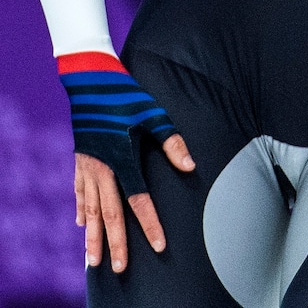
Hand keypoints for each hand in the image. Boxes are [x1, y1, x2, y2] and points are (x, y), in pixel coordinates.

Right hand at [58, 51, 194, 270]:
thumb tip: (189, 165)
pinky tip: (80, 224)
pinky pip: (78, 191)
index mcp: (121, 158)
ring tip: (93, 260)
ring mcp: (87, 165)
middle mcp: (102, 167)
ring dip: (93, 235)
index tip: (158, 246)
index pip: (138, 200)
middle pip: (109, 213)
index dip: (149, 224)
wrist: (90, 79)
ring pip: (89, 209)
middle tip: (120, 269)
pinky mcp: (79, 158)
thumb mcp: (153, 114)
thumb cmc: (127, 95)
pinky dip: (80, 209)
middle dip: (116, 243)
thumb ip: (171, 141)